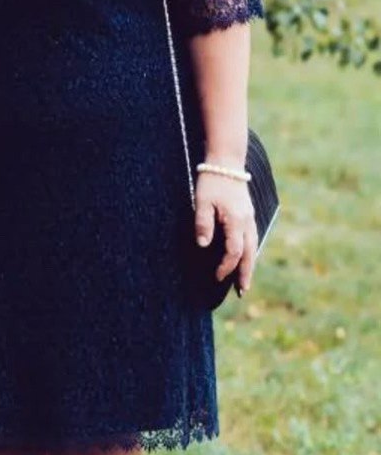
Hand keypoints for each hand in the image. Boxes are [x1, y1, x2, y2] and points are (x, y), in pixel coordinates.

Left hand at [194, 171, 257, 295]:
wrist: (227, 162)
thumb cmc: (212, 181)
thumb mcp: (202, 201)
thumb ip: (203, 223)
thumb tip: (202, 245)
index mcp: (236, 220)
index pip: (233, 251)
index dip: (226, 266)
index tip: (217, 277)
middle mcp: (247, 222)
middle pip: (249, 254)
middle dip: (246, 273)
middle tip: (243, 291)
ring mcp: (250, 218)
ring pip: (253, 247)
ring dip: (250, 264)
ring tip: (246, 280)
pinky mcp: (248, 214)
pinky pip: (252, 238)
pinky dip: (250, 251)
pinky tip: (246, 257)